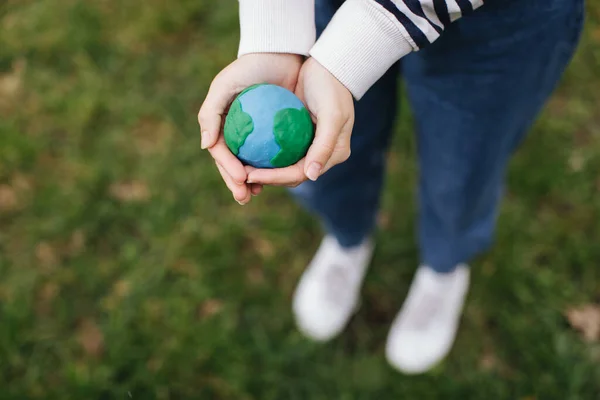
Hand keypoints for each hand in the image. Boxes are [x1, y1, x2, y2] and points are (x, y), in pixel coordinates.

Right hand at [198, 53, 302, 203]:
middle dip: (237, 184)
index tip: (241, 179)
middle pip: (234, 164)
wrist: (280, 53)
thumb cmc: (250, 67)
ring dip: (254, 182)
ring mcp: (255, 135)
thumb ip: (210, 113)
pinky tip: (281, 177)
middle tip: (245, 197)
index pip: (221, 153)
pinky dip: (275, 168)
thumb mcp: (225, 84)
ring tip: (258, 193)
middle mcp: (236, 132)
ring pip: (253, 164)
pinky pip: (273, 155)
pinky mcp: (274, 135)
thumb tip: (205, 145)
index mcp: (221, 125)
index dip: (228, 169)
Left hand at [246, 57, 353, 186]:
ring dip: (261, 169)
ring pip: (282, 164)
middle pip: (289, 174)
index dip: (274, 178)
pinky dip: (262, 150)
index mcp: (333, 155)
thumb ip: (324, 146)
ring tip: (239, 167)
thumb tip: (311, 176)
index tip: (250, 175)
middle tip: (240, 176)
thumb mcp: (332, 116)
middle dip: (265, 179)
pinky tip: (243, 148)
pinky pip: (278, 147)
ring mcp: (309, 144)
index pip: (299, 174)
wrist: (329, 64)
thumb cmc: (332, 88)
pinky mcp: (298, 134)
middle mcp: (321, 154)